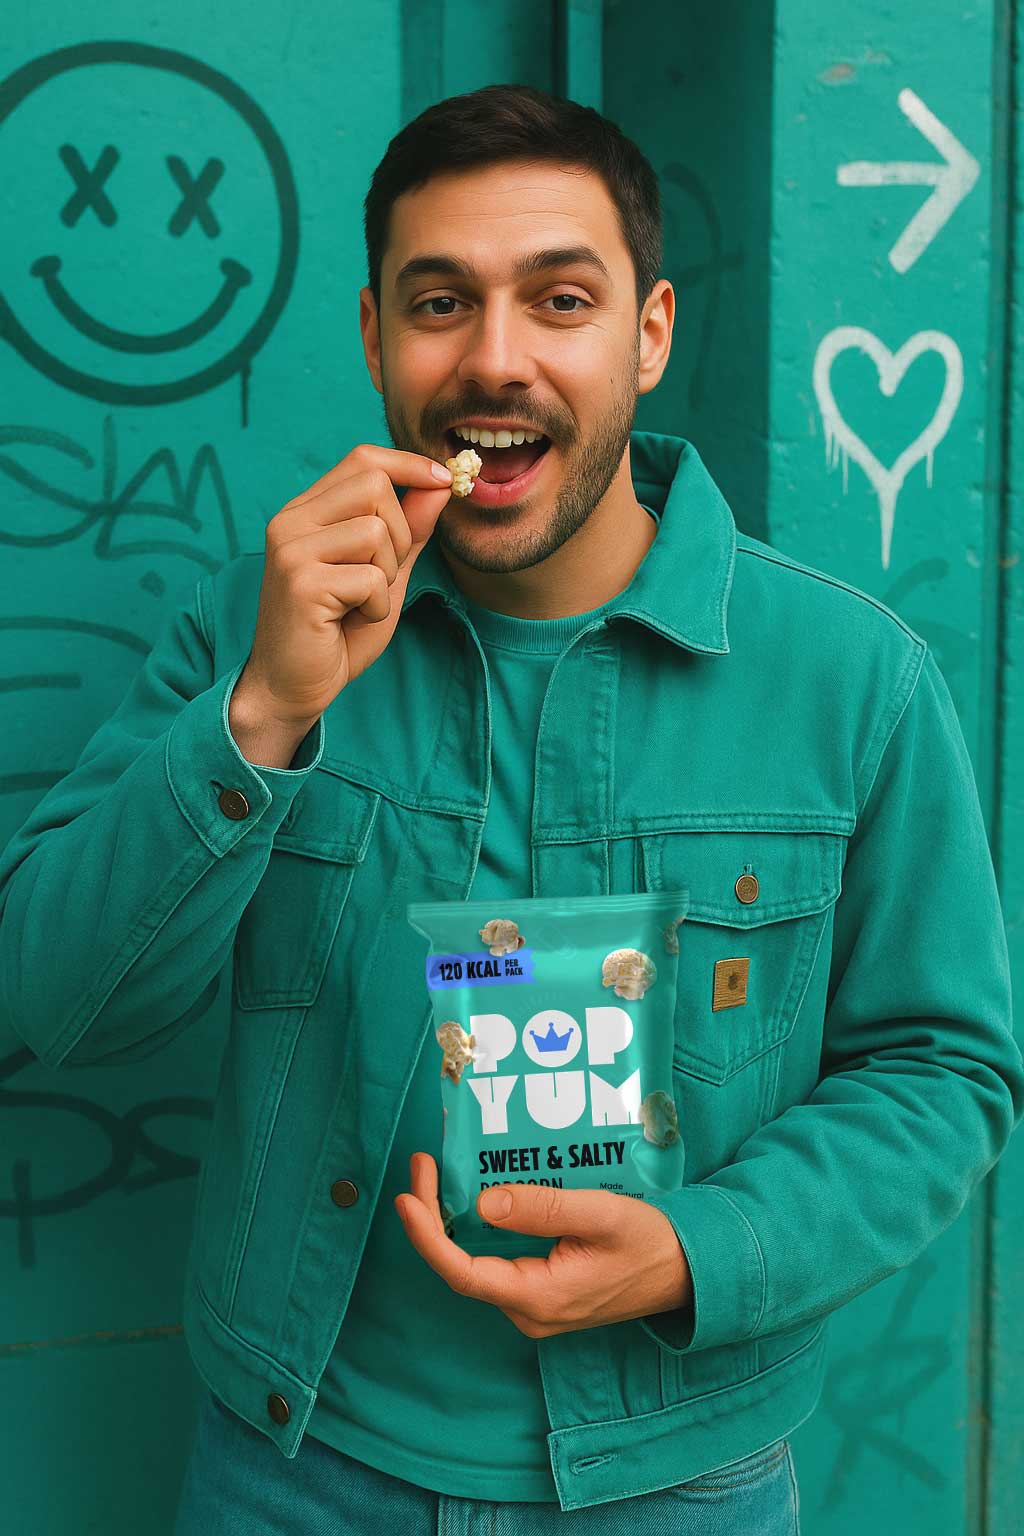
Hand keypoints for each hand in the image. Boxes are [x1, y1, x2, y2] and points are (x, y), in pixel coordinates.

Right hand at [239, 444, 453, 727]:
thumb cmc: (336, 633)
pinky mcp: (300, 582)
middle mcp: (291, 521)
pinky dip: (377, 605)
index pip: (362, 459)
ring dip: (387, 574)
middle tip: (382, 576)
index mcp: (307, 511)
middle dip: (400, 531)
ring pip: (376, 530)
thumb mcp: (384, 575)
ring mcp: (291, 549)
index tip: (444, 481)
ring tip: (362, 602)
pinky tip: (352, 621)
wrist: (291, 687)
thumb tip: (439, 485)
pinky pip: (371, 577)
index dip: (409, 464)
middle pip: (374, 484)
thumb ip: (409, 531)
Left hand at [394, 1152, 692, 1338]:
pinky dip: (475, 1228)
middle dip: (432, 1216)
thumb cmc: (650, 1243)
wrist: (688, 1273)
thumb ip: (544, 1208)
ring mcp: (534, 1304)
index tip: (406, 1195)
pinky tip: (471, 1193)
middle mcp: (528, 1310)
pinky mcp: (543, 1291)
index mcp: (538, 1298)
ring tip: (436, 1172)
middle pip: (460, 1265)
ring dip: (449, 1220)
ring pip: (475, 1263)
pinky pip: (496, 1261)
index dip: (426, 1235)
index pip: (462, 1271)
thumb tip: (484, 1201)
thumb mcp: (601, 1215)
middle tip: (422, 1164)